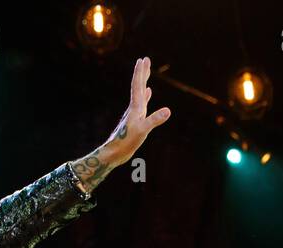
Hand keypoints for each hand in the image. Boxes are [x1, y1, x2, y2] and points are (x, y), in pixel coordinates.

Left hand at [71, 57, 171, 193]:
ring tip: (147, 73)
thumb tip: (168, 110)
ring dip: (144, 82)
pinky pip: (143, 104)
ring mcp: (135, 114)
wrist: (114, 153)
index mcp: (136, 108)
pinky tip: (148, 93)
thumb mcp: (143, 131)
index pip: (138, 86)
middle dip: (142, 73)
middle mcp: (134, 108)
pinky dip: (146, 97)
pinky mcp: (136, 120)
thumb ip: (154, 120)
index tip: (143, 59)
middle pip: (139, 86)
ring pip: (141, 93)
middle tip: (145, 59)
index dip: (141, 73)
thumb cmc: (126, 142)